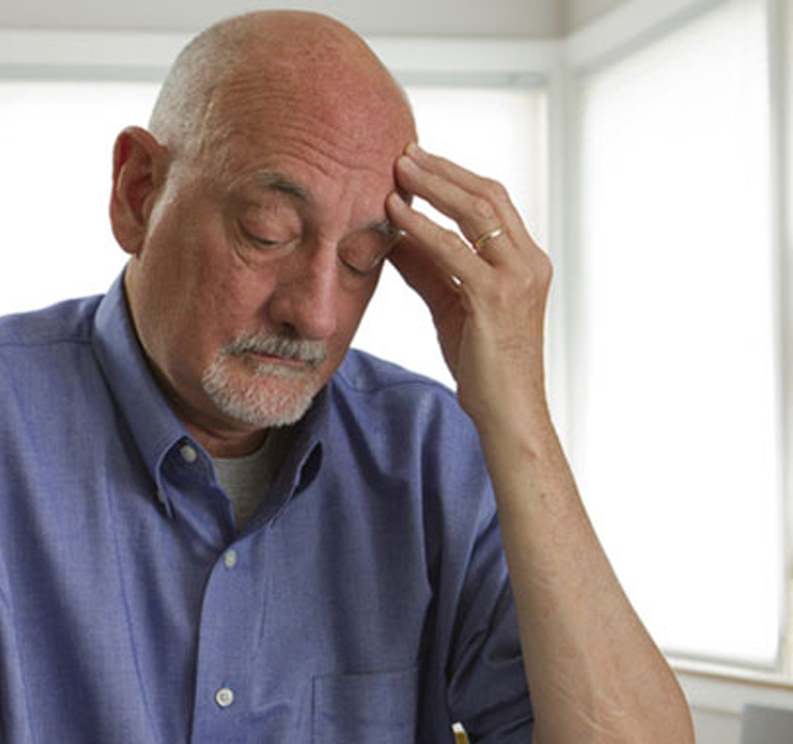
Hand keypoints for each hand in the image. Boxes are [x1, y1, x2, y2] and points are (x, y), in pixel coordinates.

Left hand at [385, 143, 552, 433]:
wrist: (507, 412)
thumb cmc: (483, 366)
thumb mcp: (451, 306)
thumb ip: (428, 270)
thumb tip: (394, 239)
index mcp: (526, 261)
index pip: (493, 202)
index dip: (456, 177)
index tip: (420, 160)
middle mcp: (529, 261)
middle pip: (487, 195)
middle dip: (444, 170)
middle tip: (405, 151)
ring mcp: (517, 276)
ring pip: (475, 212)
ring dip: (433, 185)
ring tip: (398, 168)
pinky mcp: (496, 296)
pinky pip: (453, 250)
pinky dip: (422, 226)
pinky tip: (396, 212)